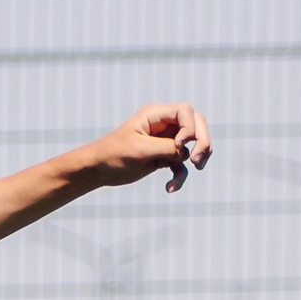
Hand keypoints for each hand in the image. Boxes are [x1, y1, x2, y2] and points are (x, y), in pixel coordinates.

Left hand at [79, 103, 211, 192]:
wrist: (97, 170)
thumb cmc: (113, 155)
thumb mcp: (141, 150)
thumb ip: (167, 149)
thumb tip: (187, 153)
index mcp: (155, 115)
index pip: (185, 111)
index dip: (189, 127)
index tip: (178, 145)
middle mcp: (163, 125)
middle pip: (197, 124)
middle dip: (202, 141)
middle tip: (197, 160)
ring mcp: (166, 141)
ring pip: (194, 144)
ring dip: (199, 156)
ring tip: (196, 168)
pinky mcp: (164, 157)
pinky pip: (182, 164)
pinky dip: (180, 175)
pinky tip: (170, 188)